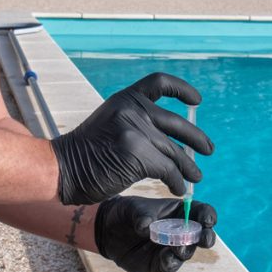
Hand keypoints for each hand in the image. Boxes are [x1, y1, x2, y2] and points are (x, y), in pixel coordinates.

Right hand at [50, 73, 212, 204]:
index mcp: (124, 99)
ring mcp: (136, 131)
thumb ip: (134, 122)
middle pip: (176, 122)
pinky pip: (168, 170)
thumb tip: (169, 138)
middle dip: (196, 137)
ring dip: (188, 166)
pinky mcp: (139, 155)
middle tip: (209, 149)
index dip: (181, 89)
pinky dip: (176, 181)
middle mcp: (132, 110)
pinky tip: (178, 188)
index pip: (159, 83)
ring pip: (174, 151)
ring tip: (196, 176)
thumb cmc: (85, 153)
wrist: (62, 168)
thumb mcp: (109, 123)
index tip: (196, 102)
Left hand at [94, 195, 216, 271]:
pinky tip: (165, 257)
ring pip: (187, 252)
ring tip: (178, 248)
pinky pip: (171, 265)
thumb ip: (142, 215)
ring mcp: (173, 249)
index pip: (202, 212)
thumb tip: (147, 228)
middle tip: (204, 239)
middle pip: (202, 235)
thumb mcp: (133, 208)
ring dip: (186, 250)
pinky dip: (170, 262)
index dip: (208, 216)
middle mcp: (182, 231)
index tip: (207, 220)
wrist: (109, 231)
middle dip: (207, 238)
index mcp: (181, 212)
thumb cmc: (127, 213)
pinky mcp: (162, 264)